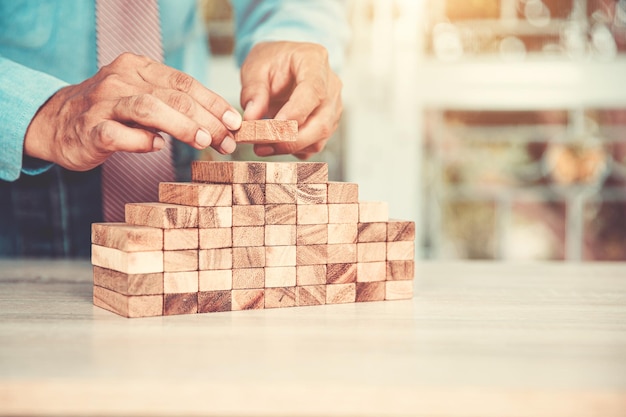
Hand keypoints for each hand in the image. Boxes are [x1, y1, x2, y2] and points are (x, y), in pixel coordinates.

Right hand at [24, 53, 241, 170]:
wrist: (56, 123)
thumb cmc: (110, 113)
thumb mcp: (142, 97)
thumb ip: (173, 104)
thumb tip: (219, 125)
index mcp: (138, 68)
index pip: (184, 83)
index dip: (213, 102)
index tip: (235, 122)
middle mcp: (120, 80)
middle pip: (173, 97)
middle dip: (206, 120)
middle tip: (227, 141)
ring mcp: (103, 104)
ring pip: (148, 109)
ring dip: (181, 126)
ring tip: (204, 142)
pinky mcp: (89, 130)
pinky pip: (118, 135)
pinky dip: (140, 142)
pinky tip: (157, 147)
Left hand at [240, 42, 342, 159]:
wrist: (281, 64)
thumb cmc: (272, 62)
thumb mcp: (255, 68)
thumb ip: (253, 91)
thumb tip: (251, 119)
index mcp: (315, 62)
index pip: (313, 92)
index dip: (294, 114)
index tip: (271, 128)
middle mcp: (331, 86)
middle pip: (321, 122)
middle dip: (291, 139)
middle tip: (261, 145)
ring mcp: (333, 107)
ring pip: (320, 137)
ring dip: (291, 147)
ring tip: (261, 147)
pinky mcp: (328, 123)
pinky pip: (315, 144)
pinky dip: (295, 150)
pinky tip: (275, 144)